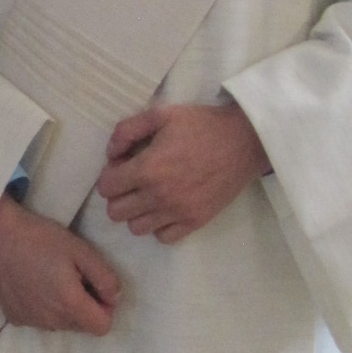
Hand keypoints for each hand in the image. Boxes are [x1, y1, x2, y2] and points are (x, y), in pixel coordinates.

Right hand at [0, 195, 119, 334]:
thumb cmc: (40, 238)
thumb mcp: (81, 250)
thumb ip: (105, 278)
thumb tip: (114, 298)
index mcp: (69, 305)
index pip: (102, 327)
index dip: (106, 307)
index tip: (95, 286)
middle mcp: (50, 322)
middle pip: (82, 326)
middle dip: (85, 306)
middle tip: (73, 276)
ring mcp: (30, 322)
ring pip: (61, 324)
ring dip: (64, 307)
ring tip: (51, 277)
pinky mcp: (14, 317)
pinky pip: (40, 320)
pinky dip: (43, 307)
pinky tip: (34, 284)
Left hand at [96, 101, 270, 242]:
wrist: (245, 141)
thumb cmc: (202, 125)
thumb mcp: (160, 114)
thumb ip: (127, 130)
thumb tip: (110, 153)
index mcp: (148, 169)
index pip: (106, 187)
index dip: (109, 175)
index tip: (122, 167)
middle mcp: (159, 196)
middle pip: (115, 212)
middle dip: (118, 196)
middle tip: (133, 182)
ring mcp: (178, 212)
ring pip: (136, 228)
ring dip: (136, 212)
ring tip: (149, 195)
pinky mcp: (195, 222)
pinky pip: (163, 237)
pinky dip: (159, 225)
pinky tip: (166, 208)